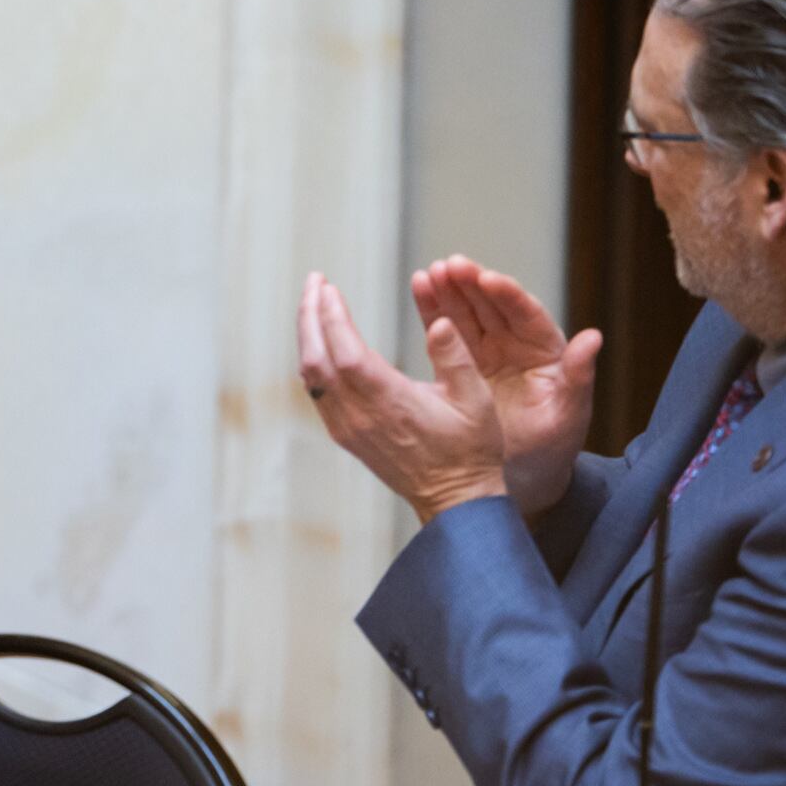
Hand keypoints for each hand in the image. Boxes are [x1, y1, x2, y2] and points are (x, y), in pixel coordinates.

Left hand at [296, 272, 509, 524]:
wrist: (456, 502)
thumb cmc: (471, 450)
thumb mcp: (476, 400)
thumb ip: (456, 356)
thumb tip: (438, 320)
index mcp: (389, 402)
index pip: (346, 351)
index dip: (332, 316)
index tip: (328, 286)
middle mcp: (359, 416)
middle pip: (316, 358)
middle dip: (310, 315)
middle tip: (314, 282)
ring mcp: (348, 428)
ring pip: (311, 376)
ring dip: (309, 336)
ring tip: (315, 304)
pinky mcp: (346, 436)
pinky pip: (317, 393)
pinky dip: (315, 360)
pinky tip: (323, 342)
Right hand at [411, 256, 600, 515]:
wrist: (521, 479)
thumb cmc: (552, 449)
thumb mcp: (569, 416)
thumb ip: (579, 377)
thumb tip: (593, 337)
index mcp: (546, 353)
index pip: (527, 315)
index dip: (508, 295)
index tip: (488, 279)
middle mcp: (516, 345)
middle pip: (493, 306)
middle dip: (472, 284)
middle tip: (451, 265)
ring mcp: (487, 352)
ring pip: (467, 313)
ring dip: (449, 290)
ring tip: (429, 272)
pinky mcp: (462, 363)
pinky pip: (446, 331)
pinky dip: (433, 309)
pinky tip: (420, 286)